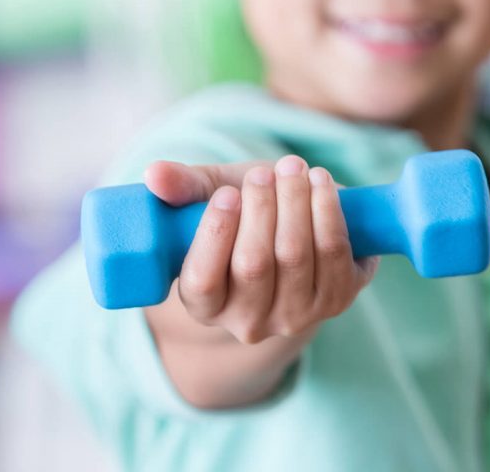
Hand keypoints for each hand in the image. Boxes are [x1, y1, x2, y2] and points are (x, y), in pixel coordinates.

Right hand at [142, 155, 378, 343]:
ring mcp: (294, 316)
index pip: (202, 281)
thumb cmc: (242, 216)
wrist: (294, 234)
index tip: (228, 193)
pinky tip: (320, 183)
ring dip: (296, 202)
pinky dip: (328, 211)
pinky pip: (334, 254)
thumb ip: (181, 187)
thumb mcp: (208, 199)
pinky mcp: (336, 301)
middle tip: (263, 171)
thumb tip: (153, 174)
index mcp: (203, 304)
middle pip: (254, 265)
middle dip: (262, 208)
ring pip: (295, 256)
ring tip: (293, 167)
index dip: (215, 234)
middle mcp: (247, 322)